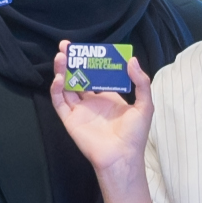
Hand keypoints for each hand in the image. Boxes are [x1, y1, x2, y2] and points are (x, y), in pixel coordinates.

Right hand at [47, 41, 154, 202]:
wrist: (122, 156)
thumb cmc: (135, 134)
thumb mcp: (145, 105)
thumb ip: (141, 82)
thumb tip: (132, 60)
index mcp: (108, 97)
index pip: (97, 74)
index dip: (91, 61)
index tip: (88, 48)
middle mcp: (92, 101)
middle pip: (78, 76)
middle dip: (72, 61)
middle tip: (66, 45)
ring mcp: (79, 110)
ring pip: (66, 86)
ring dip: (62, 70)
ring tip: (61, 56)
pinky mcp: (70, 119)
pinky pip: (59, 102)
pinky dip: (56, 89)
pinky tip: (60, 77)